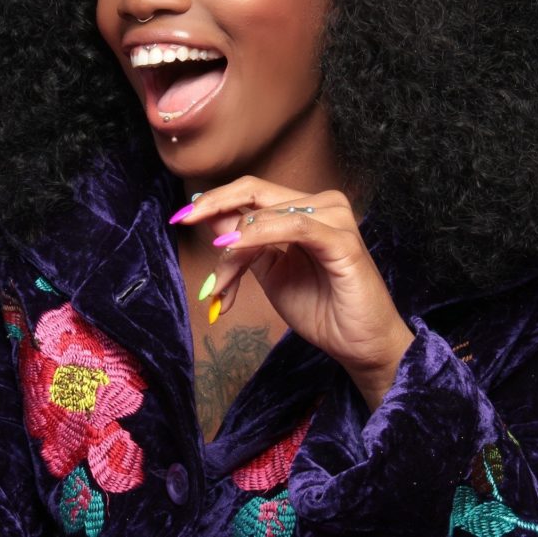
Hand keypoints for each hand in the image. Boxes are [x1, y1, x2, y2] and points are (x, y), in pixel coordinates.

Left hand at [175, 177, 413, 408]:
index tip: (179, 216)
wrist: (357, 345)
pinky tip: (235, 248)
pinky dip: (259, 236)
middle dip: (214, 210)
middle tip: (181, 221)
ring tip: (221, 285)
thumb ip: (244, 244)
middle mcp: (321, 204)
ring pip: (264, 216)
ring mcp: (334, 219)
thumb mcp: (268, 271)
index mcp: (304, 208)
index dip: (214, 200)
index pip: (251, 192)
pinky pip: (293, 226)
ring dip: (233, 249)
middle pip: (253, 193)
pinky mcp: (343, 240)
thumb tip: (210, 218)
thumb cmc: (319, 308)